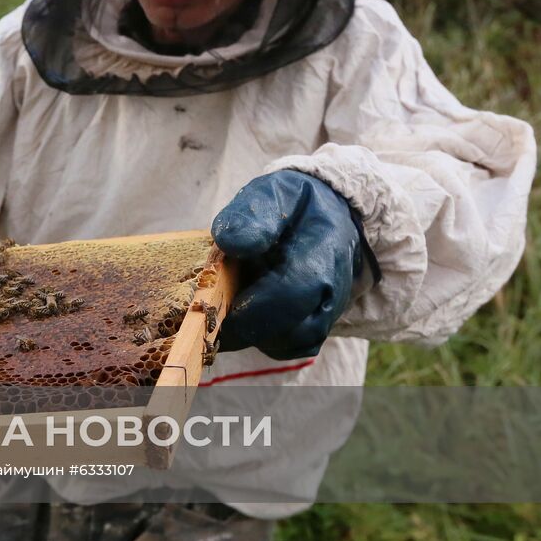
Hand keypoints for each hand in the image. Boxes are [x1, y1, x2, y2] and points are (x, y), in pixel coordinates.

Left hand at [211, 170, 371, 359]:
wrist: (330, 216)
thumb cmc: (295, 205)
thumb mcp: (273, 193)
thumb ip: (254, 214)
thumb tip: (231, 242)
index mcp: (320, 256)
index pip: (289, 296)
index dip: (246, 309)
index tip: (210, 304)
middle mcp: (331, 294)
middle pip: (289, 331)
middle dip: (242, 325)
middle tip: (209, 306)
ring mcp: (327, 315)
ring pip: (286, 344)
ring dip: (251, 333)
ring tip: (229, 301)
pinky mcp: (316, 327)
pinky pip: (288, 347)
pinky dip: (262, 338)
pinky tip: (245, 312)